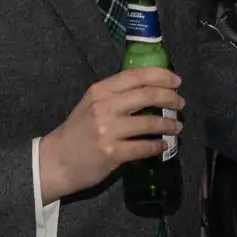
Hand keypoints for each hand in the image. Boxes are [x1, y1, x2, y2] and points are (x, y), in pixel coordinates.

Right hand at [37, 66, 183, 202]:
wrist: (55, 161)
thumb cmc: (77, 131)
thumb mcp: (92, 104)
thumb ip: (116, 94)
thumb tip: (152, 88)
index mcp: (100, 91)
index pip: (137, 75)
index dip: (162, 75)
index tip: (176, 81)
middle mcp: (104, 107)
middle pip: (148, 95)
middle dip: (170, 98)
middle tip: (181, 103)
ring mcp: (108, 131)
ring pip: (150, 122)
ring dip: (169, 124)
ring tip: (177, 127)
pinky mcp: (112, 153)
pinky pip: (144, 147)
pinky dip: (158, 145)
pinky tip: (162, 145)